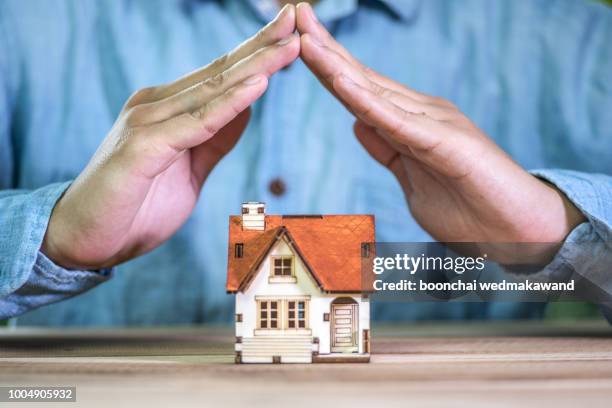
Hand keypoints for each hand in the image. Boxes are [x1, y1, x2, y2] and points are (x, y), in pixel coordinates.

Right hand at [41, 5, 299, 269]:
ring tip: (290, 44)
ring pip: (213, 90)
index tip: (290, 36)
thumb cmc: (135, 206)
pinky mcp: (143, 147)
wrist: (83, 238)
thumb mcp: (190, 170)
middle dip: (262, 46)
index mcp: (168, 109)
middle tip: (295, 18)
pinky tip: (258, 84)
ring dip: (255, 67)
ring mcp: (148, 123)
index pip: (220, 77)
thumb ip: (216, 139)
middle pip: (220, 73)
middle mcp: (157, 106)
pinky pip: (197, 124)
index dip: (256, 55)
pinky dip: (230, 104)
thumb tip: (247, 109)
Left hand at [296, 3, 584, 262]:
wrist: (519, 233)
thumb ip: (387, 149)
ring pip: (375, 92)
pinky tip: (341, 81)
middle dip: (326, 49)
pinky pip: (397, 122)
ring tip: (306, 38)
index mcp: (410, 123)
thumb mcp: (411, 177)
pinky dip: (367, 102)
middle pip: (362, 79)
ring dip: (338, 66)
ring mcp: (434, 124)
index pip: (360, 89)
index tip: (301, 42)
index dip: (329, 65)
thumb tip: (359, 124)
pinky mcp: (445, 143)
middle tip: (296, 15)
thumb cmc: (469, 209)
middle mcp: (420, 113)